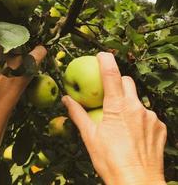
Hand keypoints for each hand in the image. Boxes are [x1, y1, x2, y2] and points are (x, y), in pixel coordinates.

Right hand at [62, 52, 166, 184]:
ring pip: (137, 99)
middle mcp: (137, 107)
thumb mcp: (90, 137)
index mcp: (117, 107)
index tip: (101, 54)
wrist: (137, 181)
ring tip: (120, 122)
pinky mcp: (160, 126)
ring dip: (127, 103)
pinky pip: (147, 114)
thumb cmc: (110, 160)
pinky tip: (133, 133)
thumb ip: (78, 114)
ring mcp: (151, 116)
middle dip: (117, 82)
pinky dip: (138, 117)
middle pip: (127, 82)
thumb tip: (66, 100)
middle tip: (108, 95)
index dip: (106, 60)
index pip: (111, 74)